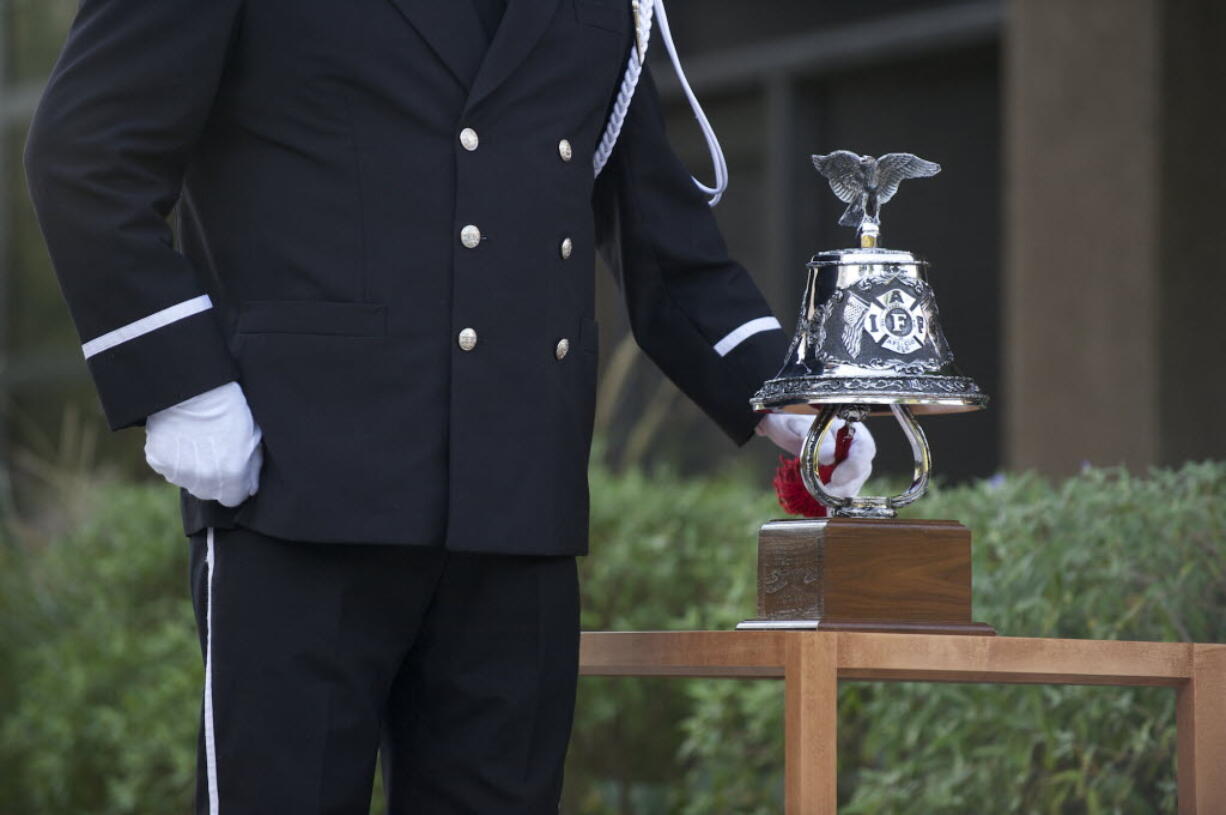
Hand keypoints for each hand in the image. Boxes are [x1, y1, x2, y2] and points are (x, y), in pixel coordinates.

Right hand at [144, 380, 263, 506]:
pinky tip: (180, 437)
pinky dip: (174, 458)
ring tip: (197, 441)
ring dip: (193, 469)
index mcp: (231, 474)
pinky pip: (168, 467)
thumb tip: (250, 487)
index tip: (233, 471)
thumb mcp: (253, 436)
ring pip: (187, 481)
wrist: (193, 387)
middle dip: (214, 479)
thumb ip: (252, 467)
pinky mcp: (158, 460)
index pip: (233, 499)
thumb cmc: (230, 407)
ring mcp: (178, 471)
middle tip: (214, 452)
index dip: (235, 486)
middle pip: (209, 493)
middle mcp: (203, 479)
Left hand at [754, 412, 875, 497]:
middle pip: (861, 470)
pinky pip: (843, 489)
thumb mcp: (801, 426)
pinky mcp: (838, 475)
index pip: (865, 448)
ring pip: (854, 483)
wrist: (781, 428)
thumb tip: (830, 457)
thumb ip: (817, 440)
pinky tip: (827, 510)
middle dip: (846, 485)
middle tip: (827, 494)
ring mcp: (847, 463)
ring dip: (840, 495)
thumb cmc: (792, 421)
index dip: (854, 465)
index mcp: (851, 429)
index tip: (837, 477)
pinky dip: (835, 500)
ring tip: (822, 501)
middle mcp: (853, 447)